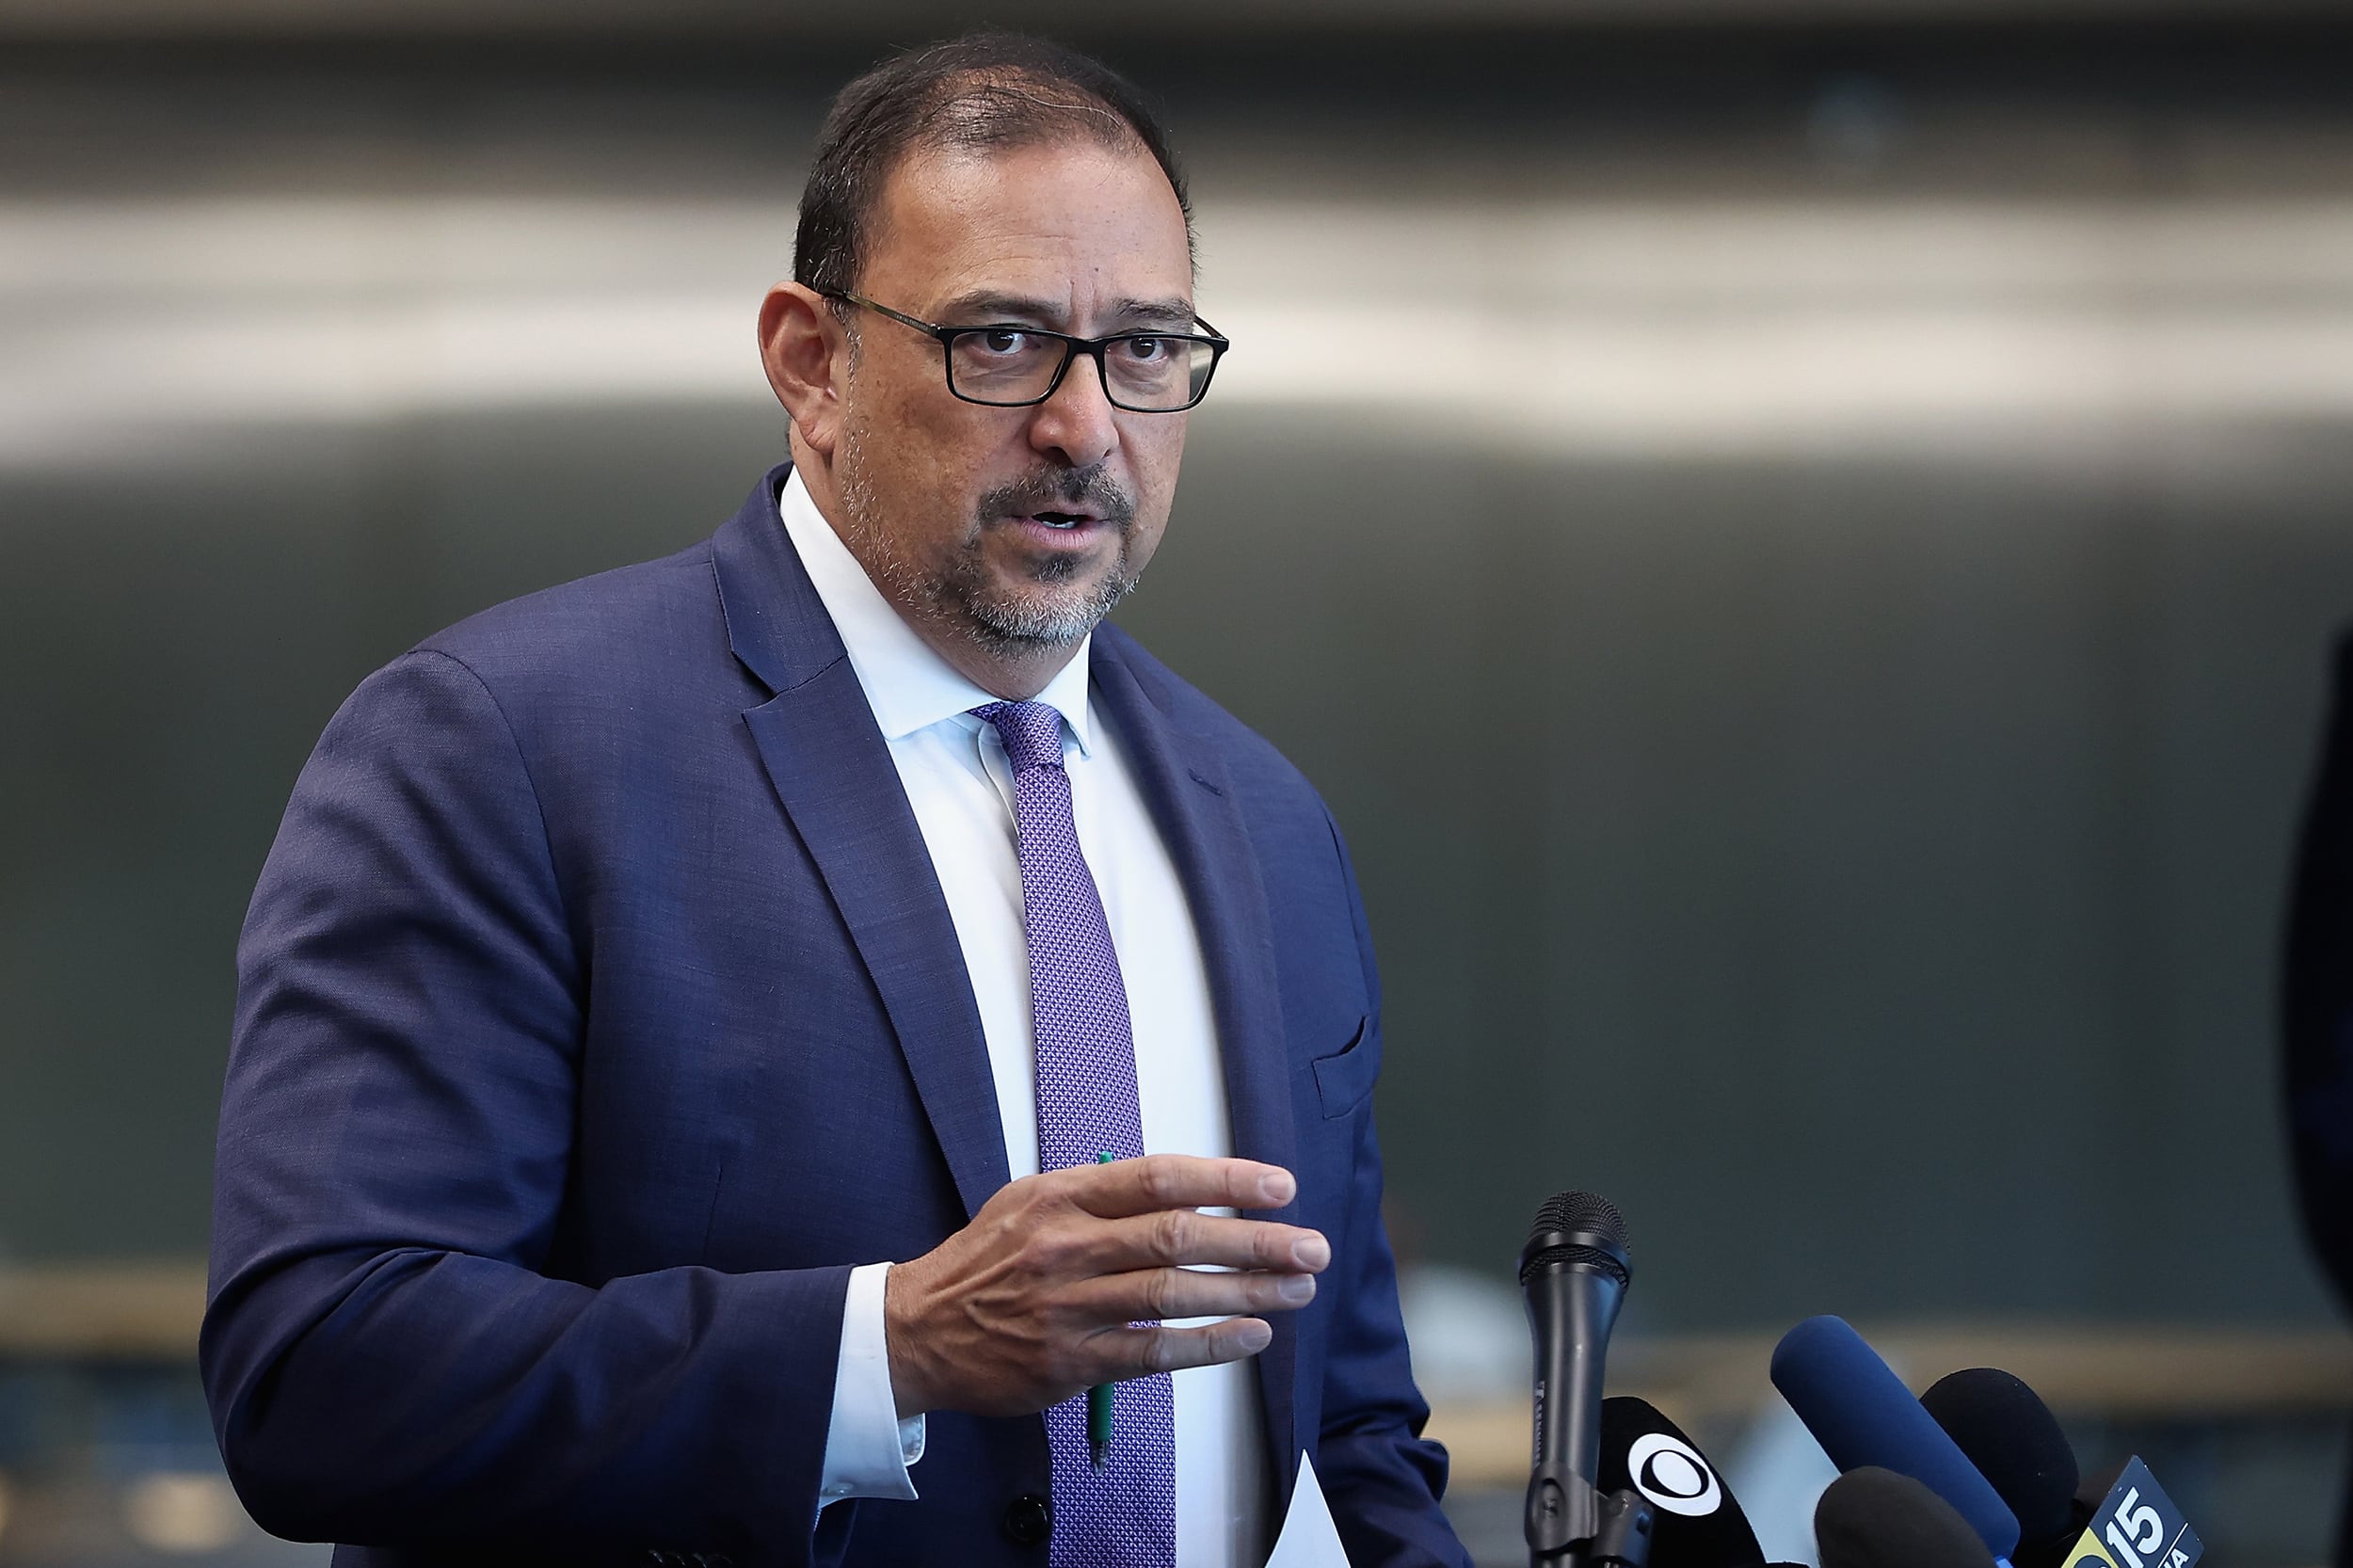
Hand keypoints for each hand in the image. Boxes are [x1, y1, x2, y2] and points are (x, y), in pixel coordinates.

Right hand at [882, 1155, 1327, 1417]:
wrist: (918, 1329)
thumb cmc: (988, 1261)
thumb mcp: (1031, 1201)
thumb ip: (1102, 1194)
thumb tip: (1190, 1192)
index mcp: (1061, 1196)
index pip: (1158, 1178)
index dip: (1226, 1180)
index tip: (1280, 1186)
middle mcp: (1066, 1246)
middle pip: (1178, 1236)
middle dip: (1256, 1241)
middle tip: (1310, 1247)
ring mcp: (1068, 1306)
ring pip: (1173, 1295)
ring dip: (1246, 1293)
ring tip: (1296, 1290)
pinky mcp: (1069, 1361)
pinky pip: (1154, 1353)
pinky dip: (1208, 1344)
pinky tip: (1251, 1336)